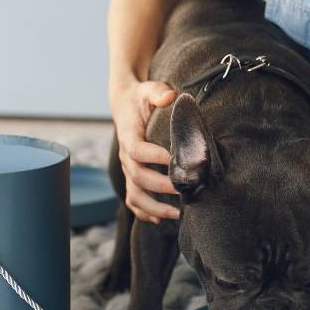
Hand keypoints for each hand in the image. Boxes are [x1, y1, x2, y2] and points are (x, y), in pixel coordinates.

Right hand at [109, 79, 180, 224]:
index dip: (154, 157)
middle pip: (138, 176)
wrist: (125, 105)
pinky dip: (145, 213)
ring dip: (154, 208)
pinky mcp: (132, 176)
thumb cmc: (141, 97)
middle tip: (185, 190)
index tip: (175, 161)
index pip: (137, 150)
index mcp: (128, 134)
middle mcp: (126, 155)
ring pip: (134, 195)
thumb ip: (158, 92)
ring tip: (178, 214)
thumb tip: (171, 96)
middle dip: (162, 186)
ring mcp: (128, 169)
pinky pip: (133, 200)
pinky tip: (162, 221)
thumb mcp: (149, 89)